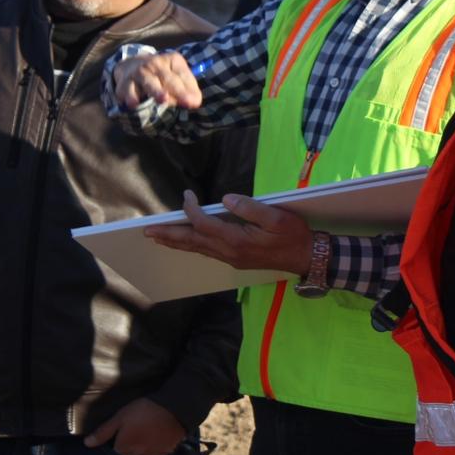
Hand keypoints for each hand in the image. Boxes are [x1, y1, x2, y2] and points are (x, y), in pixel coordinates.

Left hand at [82, 398, 186, 454]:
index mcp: (124, 450)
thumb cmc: (143, 411)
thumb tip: (87, 444)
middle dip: (125, 448)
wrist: (173, 409)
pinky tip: (151, 437)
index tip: (116, 434)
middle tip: (129, 432)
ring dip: (137, 450)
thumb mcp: (120, 417)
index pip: (113, 454)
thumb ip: (103, 432)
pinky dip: (150, 449)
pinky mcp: (163, 453)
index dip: (113, 444)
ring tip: (141, 434)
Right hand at [112, 52, 202, 109]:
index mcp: (172, 60)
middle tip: (188, 102)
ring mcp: (139, 72)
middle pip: (168, 78)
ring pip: (148, 82)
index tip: (195, 102)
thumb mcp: (177, 76)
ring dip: (156, 90)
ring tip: (163, 99)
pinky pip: (129, 90)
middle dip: (177, 91)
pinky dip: (131, 96)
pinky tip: (134, 103)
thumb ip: (188, 89)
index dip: (189, 88)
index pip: (182, 75)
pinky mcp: (125, 83)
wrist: (130, 65)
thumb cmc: (161, 74)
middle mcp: (155, 63)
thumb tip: (196, 102)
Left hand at [145, 190, 314, 275]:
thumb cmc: (294, 235)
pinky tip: (185, 242)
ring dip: (177, 242)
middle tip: (147, 231)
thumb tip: (226, 198)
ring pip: (197, 249)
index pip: (204, 224)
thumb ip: (250, 207)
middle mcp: (229, 252)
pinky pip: (206, 252)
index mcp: (237, 240)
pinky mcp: (235, 259)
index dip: (191, 210)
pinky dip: (191, 245)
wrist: (307, 258)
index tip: (187, 195)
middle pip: (193, 242)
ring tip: (158, 237)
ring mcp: (231, 258)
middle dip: (169, 235)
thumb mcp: (277, 217)